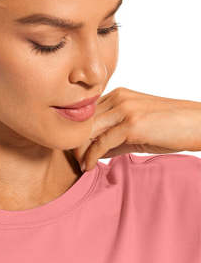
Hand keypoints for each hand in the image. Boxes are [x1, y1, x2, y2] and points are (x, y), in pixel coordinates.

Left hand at [73, 87, 200, 171]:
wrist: (197, 124)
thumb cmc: (169, 129)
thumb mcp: (135, 132)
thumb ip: (113, 140)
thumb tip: (92, 155)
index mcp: (117, 96)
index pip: (85, 114)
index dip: (76, 135)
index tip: (74, 153)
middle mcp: (118, 98)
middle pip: (82, 121)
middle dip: (74, 144)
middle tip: (73, 162)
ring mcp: (124, 108)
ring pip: (87, 131)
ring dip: (79, 152)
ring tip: (81, 166)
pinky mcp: (131, 123)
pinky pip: (101, 142)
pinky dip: (90, 157)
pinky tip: (89, 167)